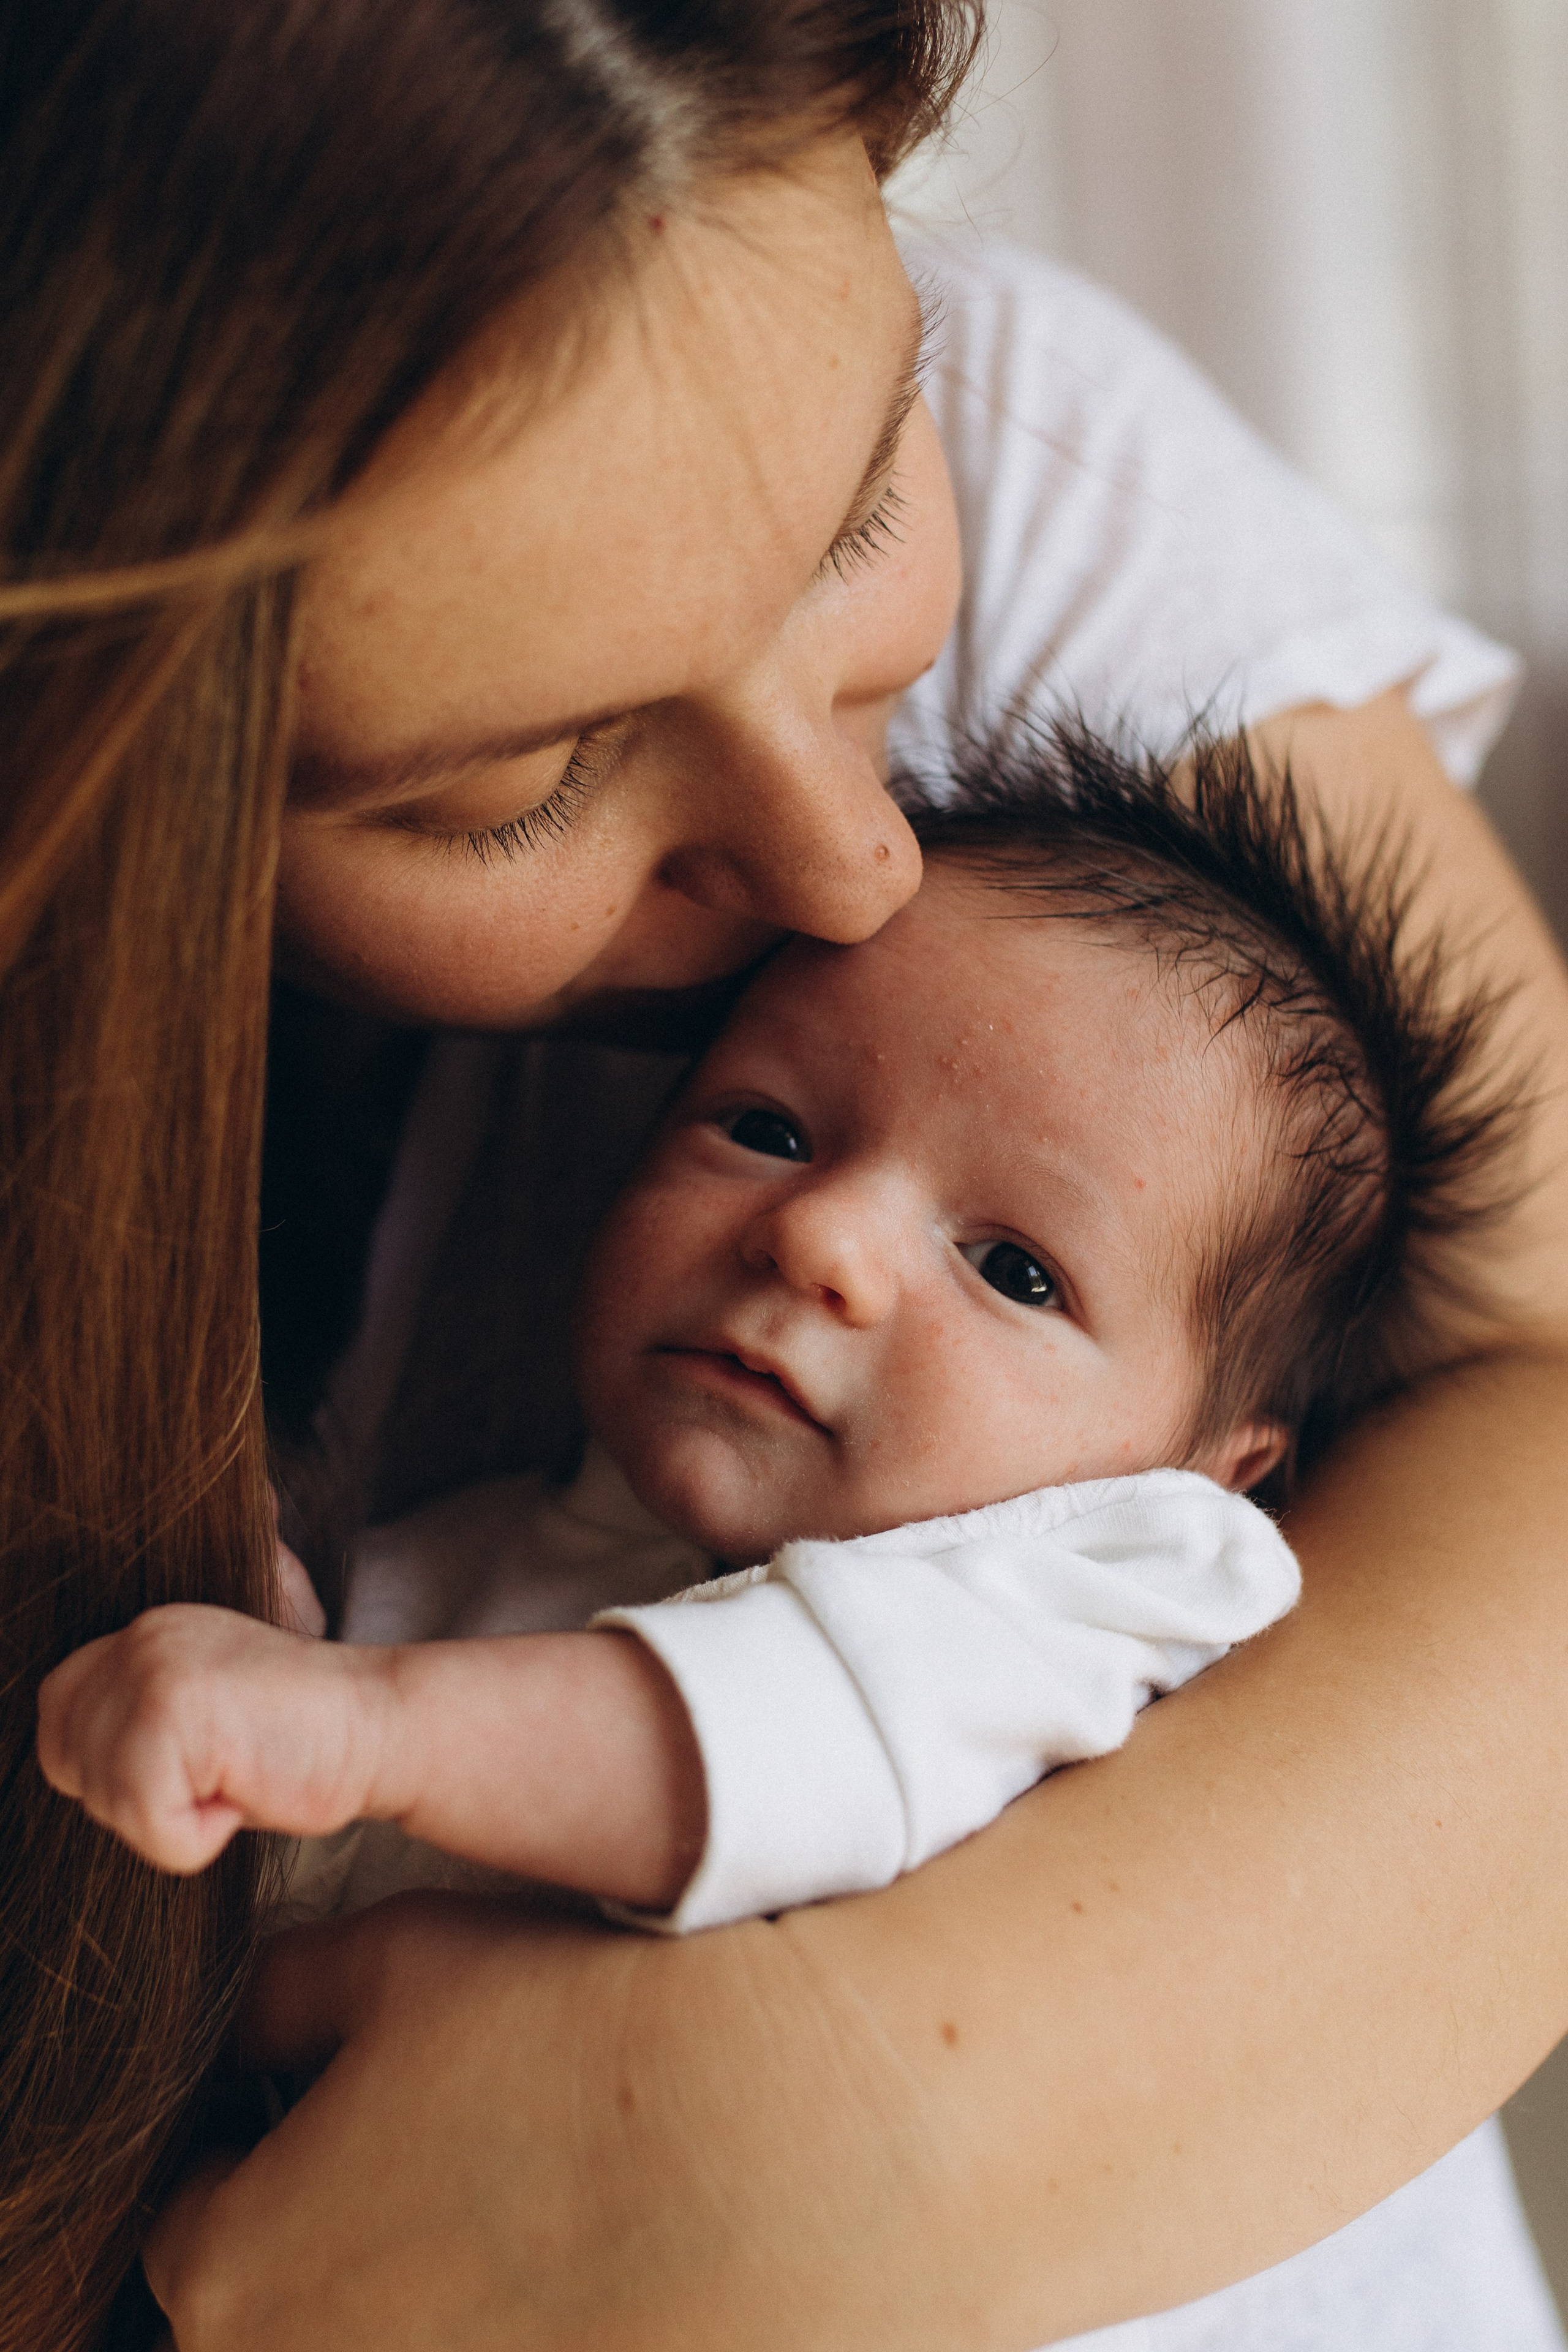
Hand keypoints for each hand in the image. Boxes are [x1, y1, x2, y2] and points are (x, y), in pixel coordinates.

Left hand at [36, 1603, 376, 1871]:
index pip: (58, 1710)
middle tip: (211, 1785)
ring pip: (104, 1797)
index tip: (173, 1777)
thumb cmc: (302, 1745)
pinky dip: (192, 1839)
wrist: (385, 1726)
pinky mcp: (175, 1710)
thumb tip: (82, 1777)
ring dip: (168, 1820)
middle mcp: (143, 1638)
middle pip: (67, 1759)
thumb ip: (137, 1726)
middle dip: (131, 1799)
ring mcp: (156, 1669)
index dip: (98, 1765)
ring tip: (234, 1783)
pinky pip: (145, 1822)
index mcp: (149, 1634)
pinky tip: (243, 1797)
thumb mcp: (201, 1721)